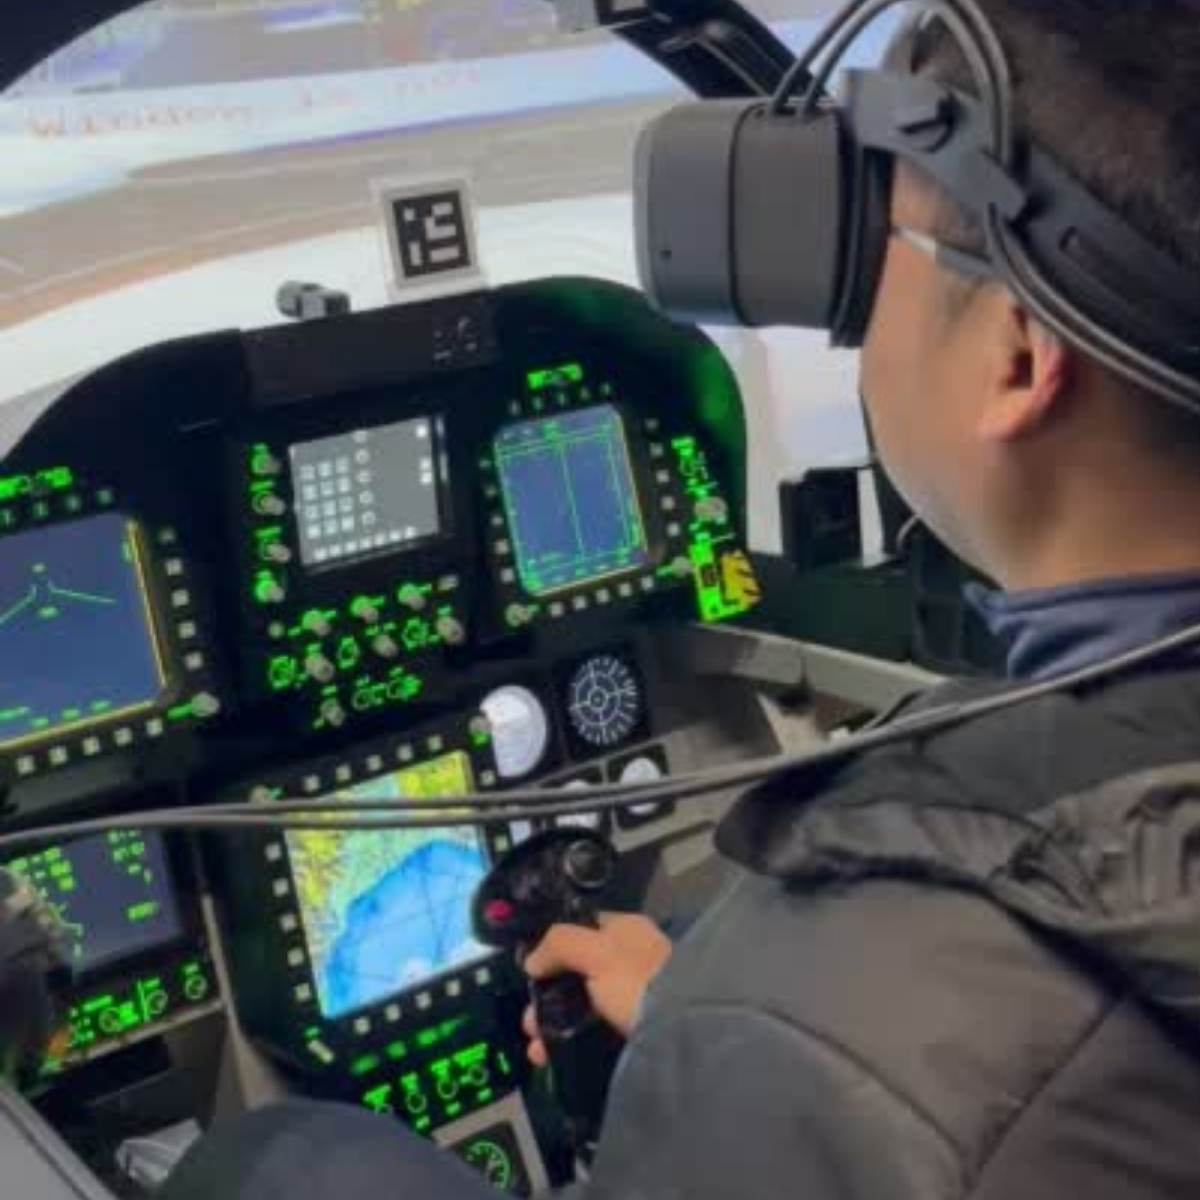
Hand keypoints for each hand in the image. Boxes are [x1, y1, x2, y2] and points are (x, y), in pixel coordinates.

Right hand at [522, 913, 671, 1066]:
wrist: (685, 1033)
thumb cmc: (639, 980)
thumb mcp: (597, 951)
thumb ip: (560, 945)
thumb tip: (531, 961)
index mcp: (626, 930)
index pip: (582, 929)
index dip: (554, 948)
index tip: (532, 973)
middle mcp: (629, 959)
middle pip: (576, 973)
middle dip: (547, 997)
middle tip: (530, 1021)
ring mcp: (632, 996)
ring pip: (581, 1006)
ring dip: (552, 1024)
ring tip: (537, 1048)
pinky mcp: (632, 1029)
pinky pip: (592, 1031)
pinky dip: (569, 1041)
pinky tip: (553, 1055)